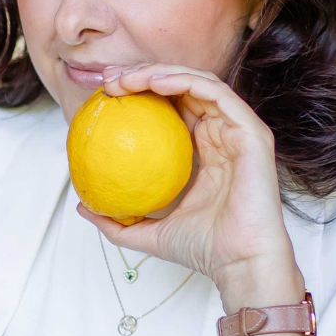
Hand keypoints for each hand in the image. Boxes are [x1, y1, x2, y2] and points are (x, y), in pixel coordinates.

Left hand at [79, 63, 303, 308]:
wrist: (238, 262)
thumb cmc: (202, 249)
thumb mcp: (146, 233)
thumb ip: (117, 221)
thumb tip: (84, 207)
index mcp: (204, 152)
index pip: (169, 110)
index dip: (138, 95)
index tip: (104, 98)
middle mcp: (221, 135)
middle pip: (181, 89)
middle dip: (142, 75)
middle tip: (108, 80)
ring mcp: (237, 131)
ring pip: (198, 82)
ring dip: (159, 73)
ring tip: (126, 79)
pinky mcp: (251, 131)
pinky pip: (216, 93)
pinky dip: (185, 81)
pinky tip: (155, 83)